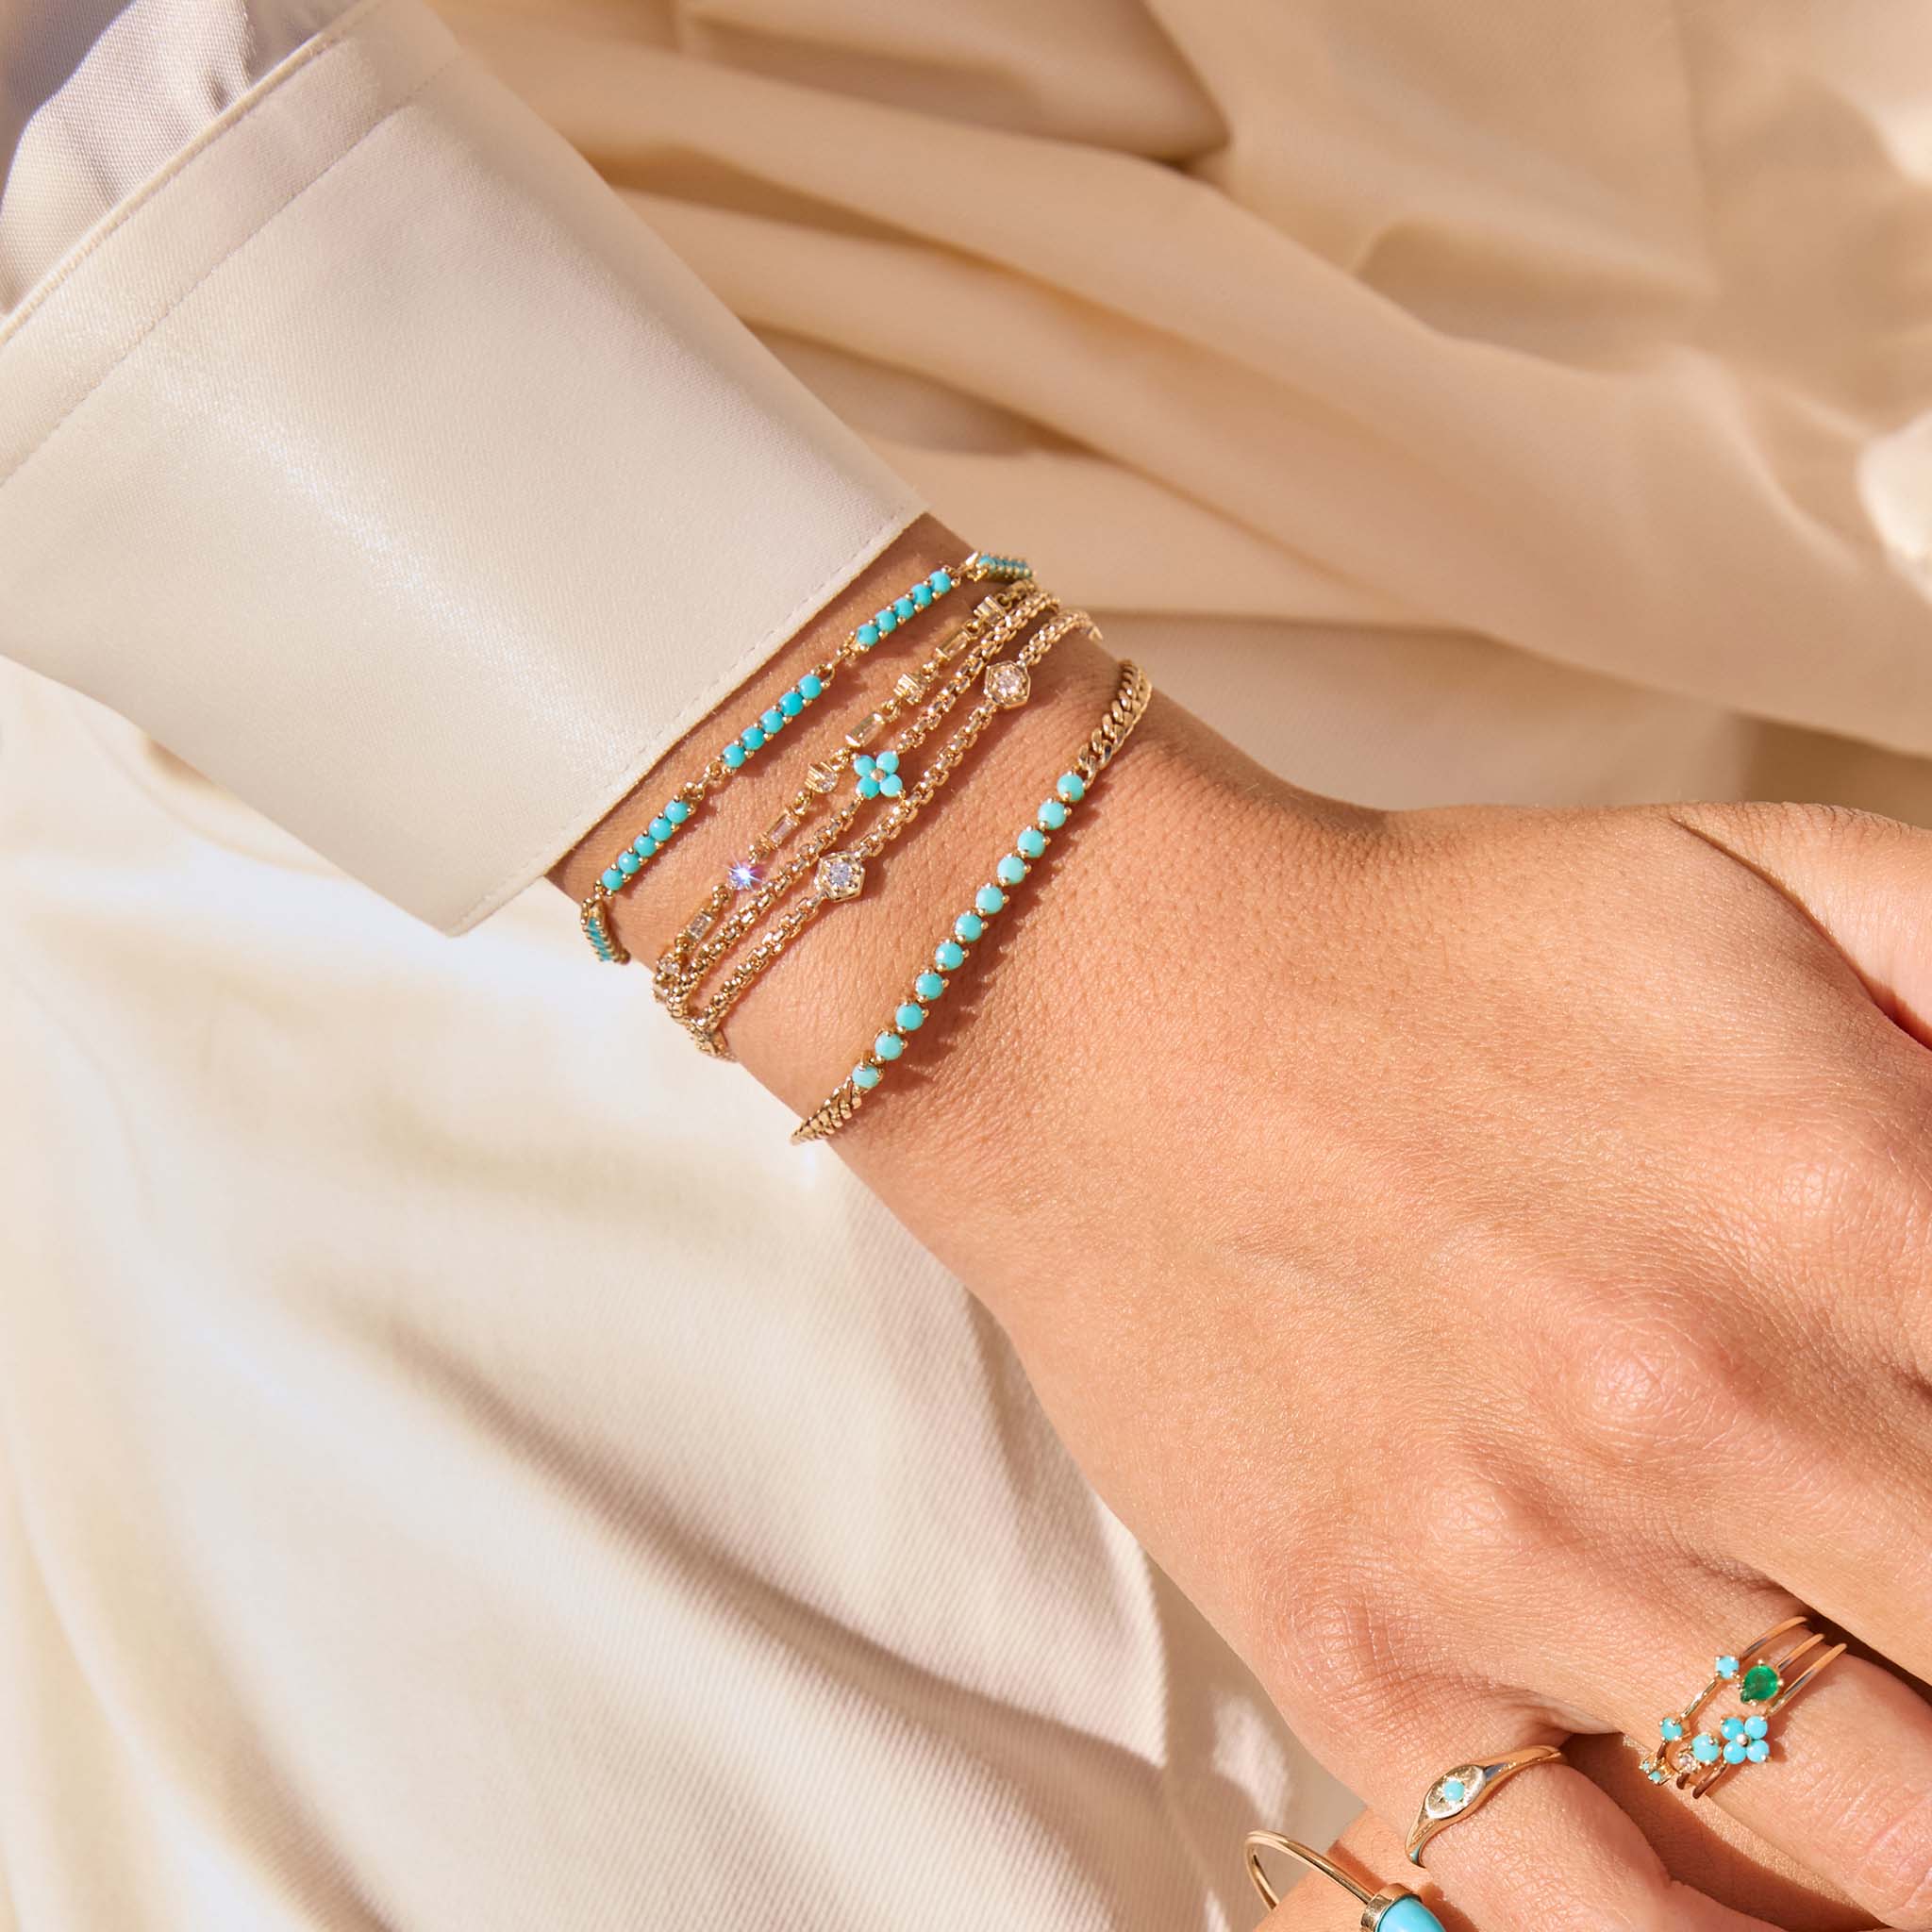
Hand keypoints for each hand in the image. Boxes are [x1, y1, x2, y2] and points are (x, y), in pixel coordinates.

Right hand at [861, 770, 1931, 1931]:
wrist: (1108, 1005)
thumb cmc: (1441, 946)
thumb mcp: (1764, 874)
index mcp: (1848, 1206)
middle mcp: (1709, 1417)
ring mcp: (1526, 1569)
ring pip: (1890, 1854)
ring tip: (1914, 1755)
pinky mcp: (1367, 1661)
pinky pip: (1602, 1930)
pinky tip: (1793, 1902)